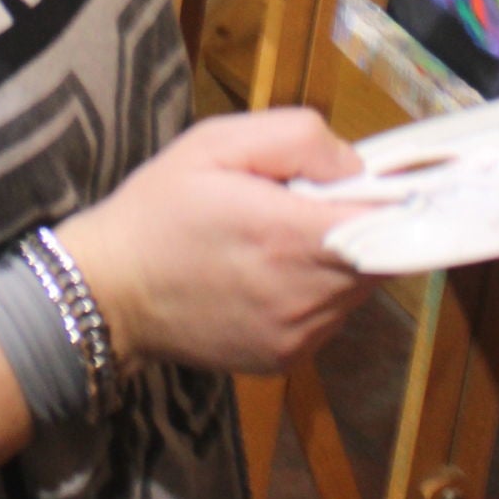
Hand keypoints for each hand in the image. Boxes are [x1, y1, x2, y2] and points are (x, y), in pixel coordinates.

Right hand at [59, 109, 370, 375]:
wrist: (108, 292)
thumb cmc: (159, 208)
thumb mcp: (216, 143)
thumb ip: (297, 139)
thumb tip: (354, 167)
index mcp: (291, 236)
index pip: (387, 221)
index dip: (390, 197)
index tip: (376, 181)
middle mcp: (305, 296)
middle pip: (380, 257)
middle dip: (361, 226)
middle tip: (309, 204)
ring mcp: (299, 335)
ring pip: (358, 290)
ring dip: (341, 261)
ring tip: (285, 238)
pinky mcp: (286, 360)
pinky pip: (330, 318)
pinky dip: (318, 293)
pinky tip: (272, 275)